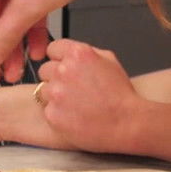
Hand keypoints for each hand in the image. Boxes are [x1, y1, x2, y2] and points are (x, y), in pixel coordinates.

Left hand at [36, 39, 143, 154]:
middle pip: (45, 69)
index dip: (60, 59)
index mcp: (78, 54)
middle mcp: (64, 70)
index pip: (52, 48)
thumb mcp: (109, 61)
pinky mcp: (52, 114)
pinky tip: (74, 116)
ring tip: (76, 104)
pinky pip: (46, 110)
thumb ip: (85, 52)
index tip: (66, 68)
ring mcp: (56, 93)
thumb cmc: (121, 95)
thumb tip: (70, 51)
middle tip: (74, 90)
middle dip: (56, 78)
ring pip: (43, 90)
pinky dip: (58, 113)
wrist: (127, 123)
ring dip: (55, 96)